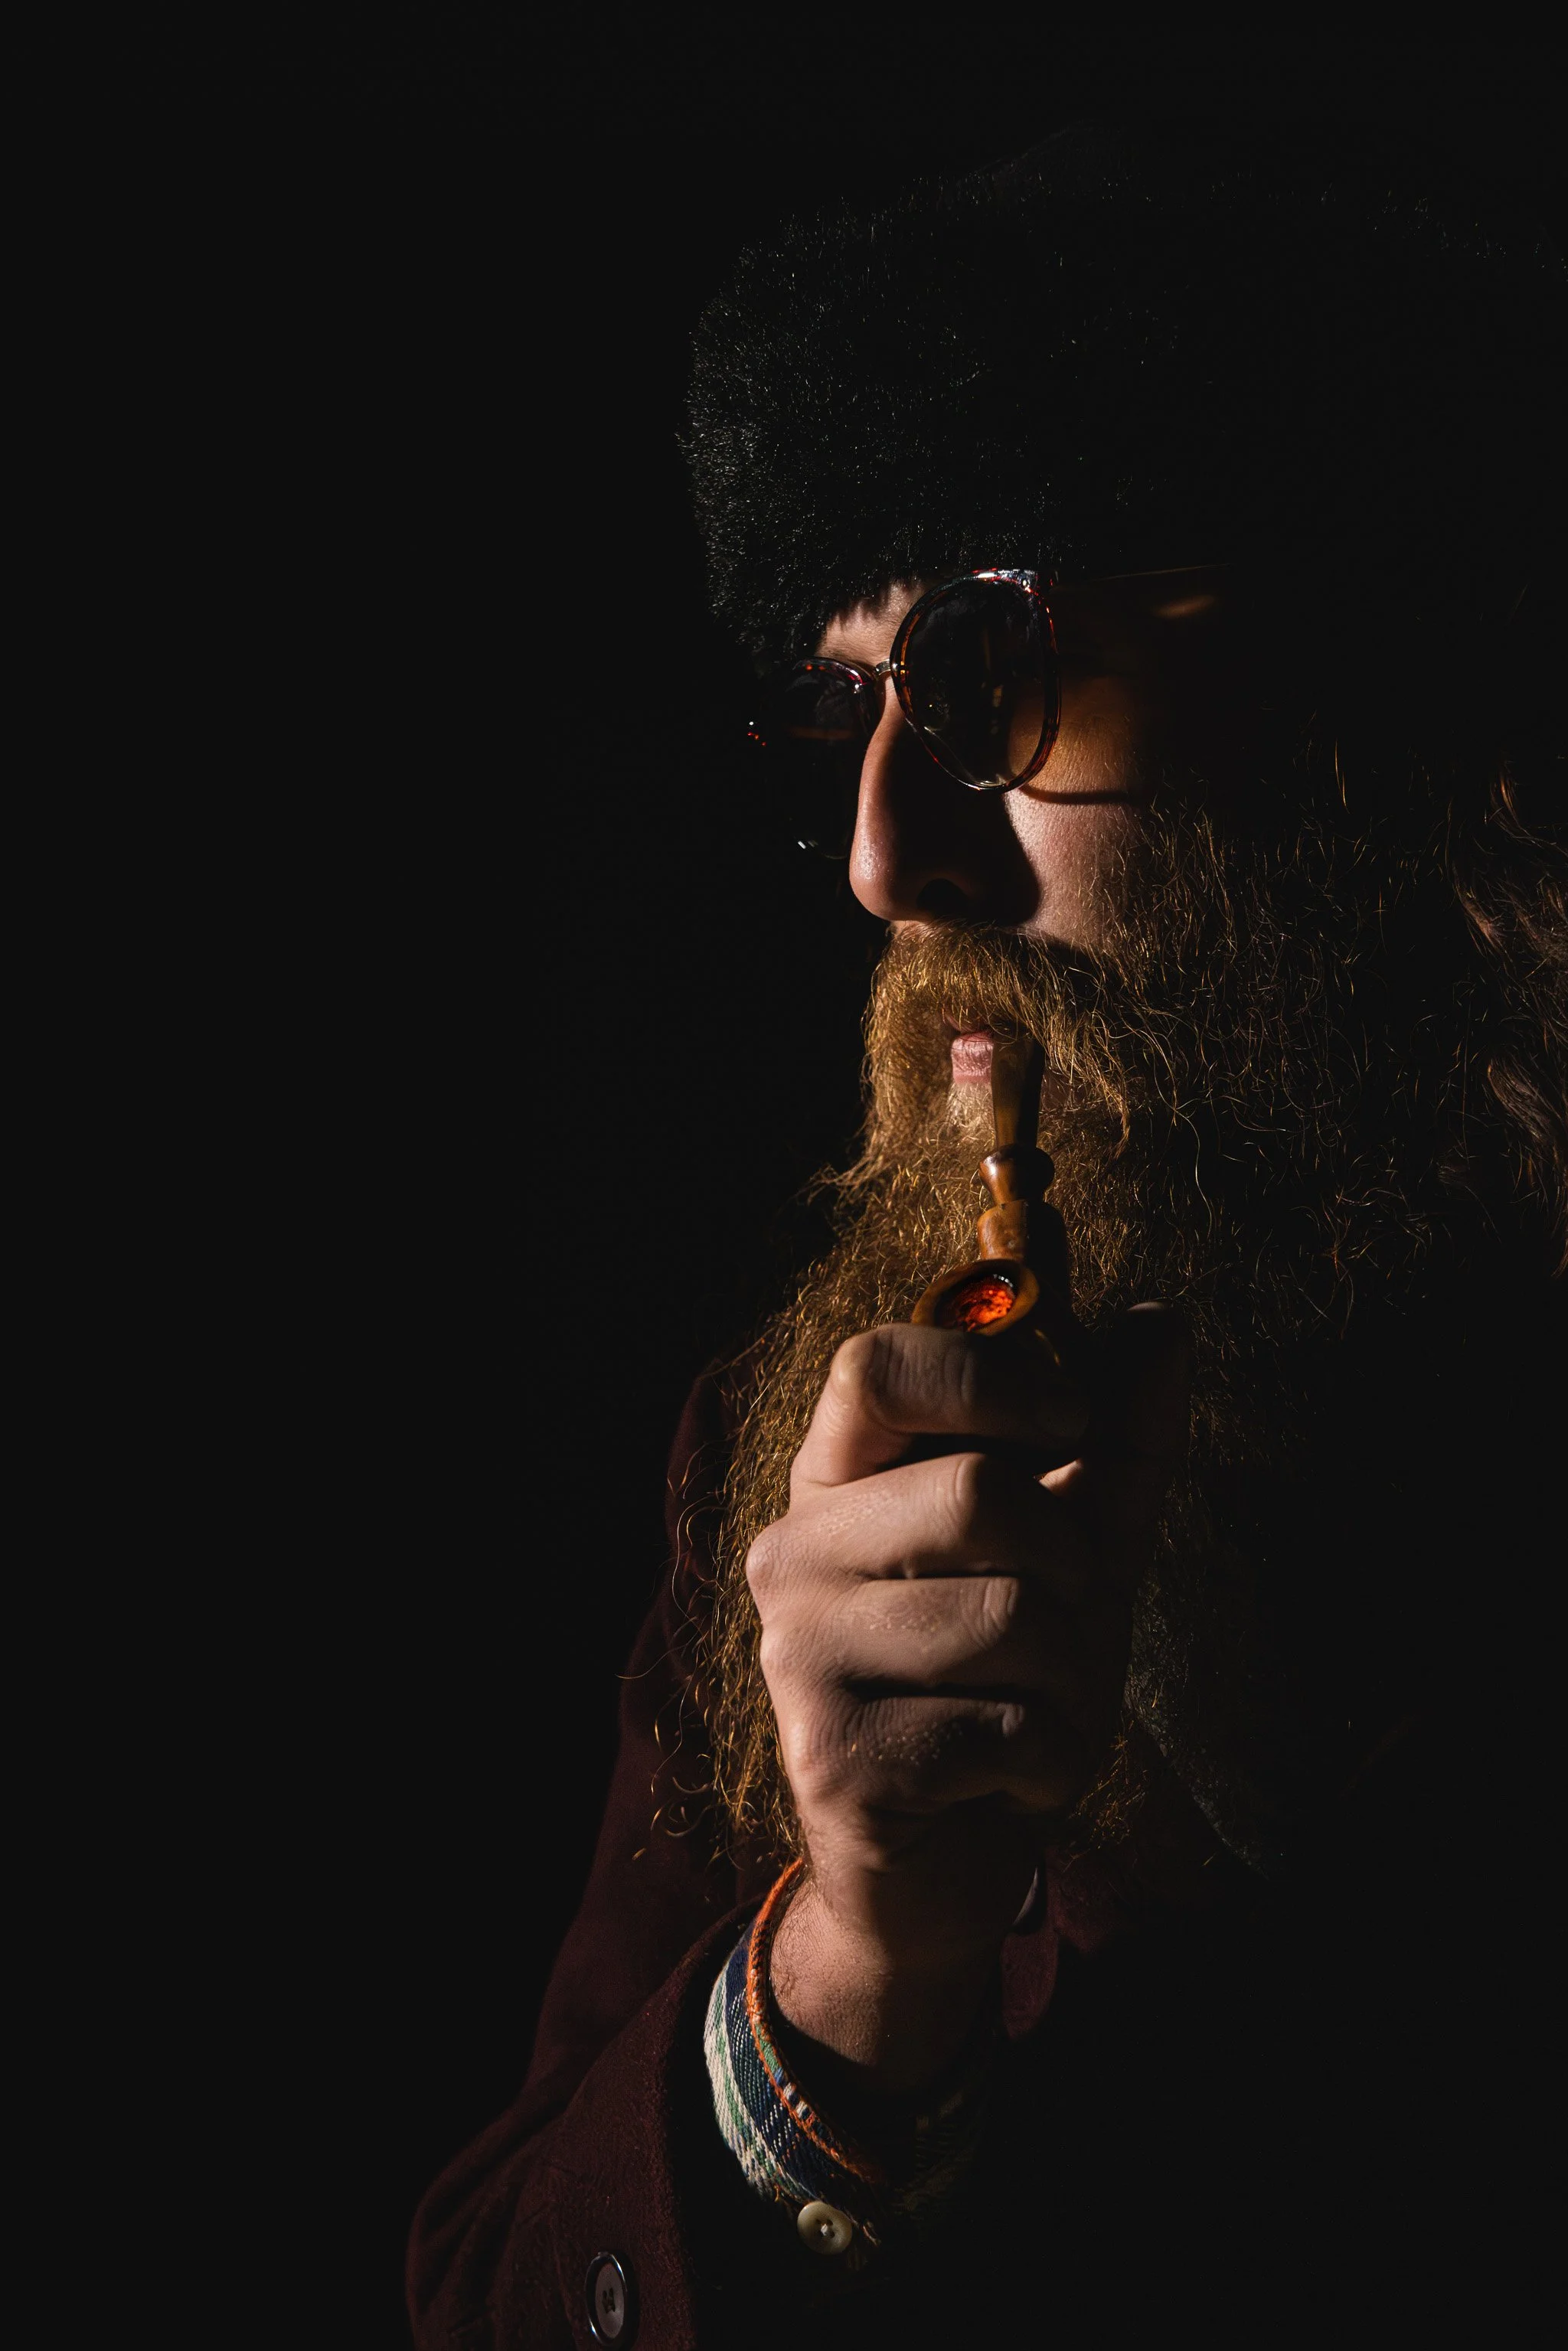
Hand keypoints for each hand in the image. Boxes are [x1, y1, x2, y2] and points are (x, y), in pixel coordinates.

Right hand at [749, 1306, 1187, 2089]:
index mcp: (837, 1483)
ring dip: (1071, 1680)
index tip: (1067, 1424)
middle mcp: (791, 1554)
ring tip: (1030, 1713)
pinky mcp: (832, 1758)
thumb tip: (1166, 1318)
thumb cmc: (1005, 1681)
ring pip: (1010, 1617)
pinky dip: (1048, 1758)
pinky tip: (1006, 1779)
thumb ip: (1116, 1441)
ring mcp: (796, 1658)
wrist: (949, 1861)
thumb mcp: (1075, 1549)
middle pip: (979, 1493)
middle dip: (1071, 1570)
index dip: (990, 1376)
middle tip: (1056, 1630)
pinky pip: (1005, 1726)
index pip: (875, 1364)